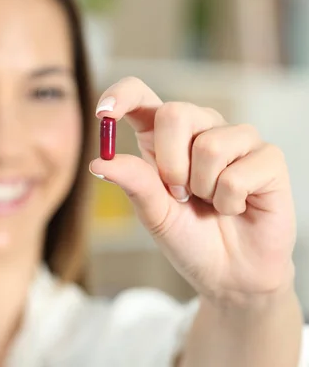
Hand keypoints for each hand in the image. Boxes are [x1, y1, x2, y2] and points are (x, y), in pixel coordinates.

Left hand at [90, 77, 295, 306]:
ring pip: (209, 145)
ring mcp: (237, 140)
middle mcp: (200, 128)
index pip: (141, 95)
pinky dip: (229, 202)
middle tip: (178, 194)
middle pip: (175, 113)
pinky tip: (235, 208)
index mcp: (163, 136)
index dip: (122, 95)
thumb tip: (99, 162)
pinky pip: (238, 173)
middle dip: (169, 163)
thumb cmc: (188, 238)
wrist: (229, 273)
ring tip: (209, 202)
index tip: (104, 114)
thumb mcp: (153, 213)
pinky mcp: (268, 157)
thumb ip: (133, 183)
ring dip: (203, 188)